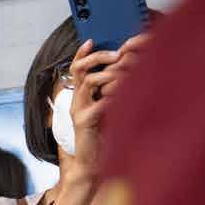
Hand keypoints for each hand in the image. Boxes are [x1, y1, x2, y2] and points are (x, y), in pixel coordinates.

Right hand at [66, 32, 149, 187]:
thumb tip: (128, 72)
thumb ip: (113, 92)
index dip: (82, 54)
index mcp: (81, 96)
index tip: (90, 40)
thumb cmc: (104, 136)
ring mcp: (79, 111)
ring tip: (126, 74)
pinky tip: (126, 96)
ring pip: (89, 82)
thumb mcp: (109, 109)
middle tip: (117, 55)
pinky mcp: (85, 122)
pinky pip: (100, 102)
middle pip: (80, 70)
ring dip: (109, 74)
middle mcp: (76, 101)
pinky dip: (114, 96)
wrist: (92, 163)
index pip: (76, 69)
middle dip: (99, 58)